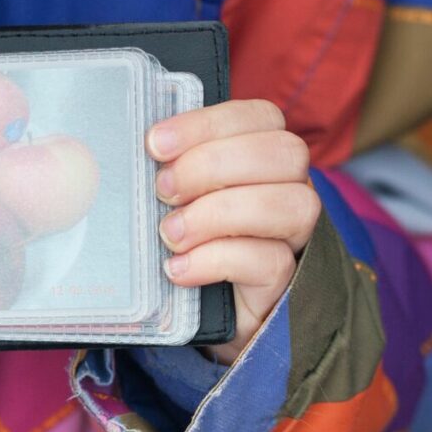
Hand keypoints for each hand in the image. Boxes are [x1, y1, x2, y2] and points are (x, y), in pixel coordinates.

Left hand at [146, 99, 319, 362]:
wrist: (198, 314)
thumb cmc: (183, 240)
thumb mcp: (173, 197)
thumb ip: (169, 168)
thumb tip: (137, 148)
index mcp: (264, 155)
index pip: (259, 117)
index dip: (207, 124)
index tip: (155, 144)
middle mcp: (290, 188)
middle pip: (284, 153)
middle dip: (213, 164)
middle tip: (163, 190)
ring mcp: (294, 236)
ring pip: (290, 204)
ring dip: (218, 213)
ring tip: (170, 233)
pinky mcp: (286, 281)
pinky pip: (270, 261)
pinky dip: (216, 259)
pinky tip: (178, 269)